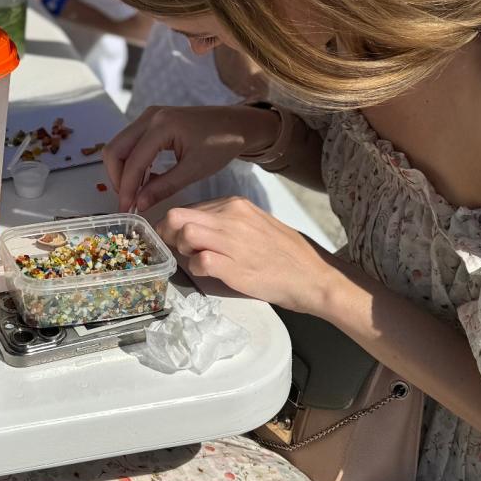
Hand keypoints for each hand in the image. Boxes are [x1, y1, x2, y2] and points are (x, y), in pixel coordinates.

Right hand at [104, 103, 278, 213]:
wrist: (236, 124)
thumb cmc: (221, 144)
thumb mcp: (195, 170)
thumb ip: (164, 186)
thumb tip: (139, 204)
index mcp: (162, 125)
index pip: (134, 161)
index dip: (127, 188)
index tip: (126, 210)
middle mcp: (150, 117)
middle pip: (116, 149)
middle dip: (117, 178)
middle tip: (128, 201)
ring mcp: (150, 116)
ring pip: (120, 145)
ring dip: (123, 171)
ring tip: (136, 194)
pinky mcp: (152, 121)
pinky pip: (131, 143)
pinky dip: (132, 162)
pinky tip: (145, 180)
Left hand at [156, 195, 337, 314]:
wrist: (313, 275)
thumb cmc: (286, 253)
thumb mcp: (256, 223)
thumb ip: (227, 221)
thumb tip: (199, 227)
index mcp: (236, 204)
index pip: (189, 207)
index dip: (176, 224)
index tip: (174, 236)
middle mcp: (231, 216)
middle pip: (178, 216)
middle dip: (167, 233)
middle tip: (174, 248)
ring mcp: (233, 241)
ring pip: (185, 234)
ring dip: (181, 250)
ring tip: (194, 259)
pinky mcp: (234, 267)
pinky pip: (199, 262)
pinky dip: (196, 268)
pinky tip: (209, 273)